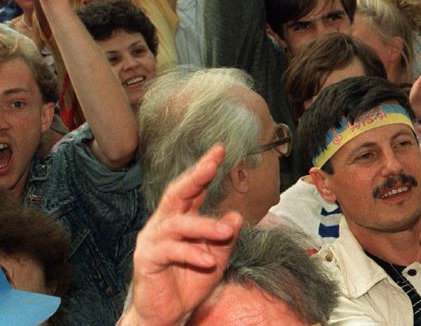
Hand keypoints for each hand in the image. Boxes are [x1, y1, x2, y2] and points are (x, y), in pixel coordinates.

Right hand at [122, 145, 242, 325]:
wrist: (168, 313)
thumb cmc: (191, 281)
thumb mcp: (217, 256)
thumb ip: (226, 236)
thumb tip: (236, 215)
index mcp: (181, 217)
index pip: (193, 188)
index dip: (204, 168)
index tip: (220, 149)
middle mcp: (163, 223)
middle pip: (176, 193)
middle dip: (195, 176)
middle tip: (212, 164)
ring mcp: (153, 240)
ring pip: (178, 223)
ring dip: (205, 226)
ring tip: (227, 232)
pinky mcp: (147, 259)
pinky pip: (171, 251)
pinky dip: (193, 253)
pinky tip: (210, 261)